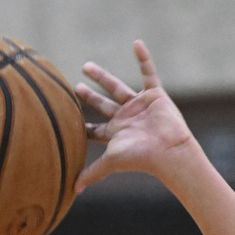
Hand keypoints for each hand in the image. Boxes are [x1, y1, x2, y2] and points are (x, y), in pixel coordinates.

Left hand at [74, 41, 193, 190]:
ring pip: (118, 87)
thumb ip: (92, 172)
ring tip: (86, 66)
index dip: (82, 126)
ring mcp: (140, 106)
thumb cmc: (141, 157)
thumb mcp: (111, 162)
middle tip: (75, 87)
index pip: (95, 129)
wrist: (168, 151)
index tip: (66, 118)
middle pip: (102, 104)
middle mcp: (126, 119)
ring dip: (102, 76)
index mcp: (116, 134)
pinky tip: (136, 43)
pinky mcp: (155, 95)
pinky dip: (144, 58)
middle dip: (88, 96)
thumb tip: (72, 190)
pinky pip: (149, 72)